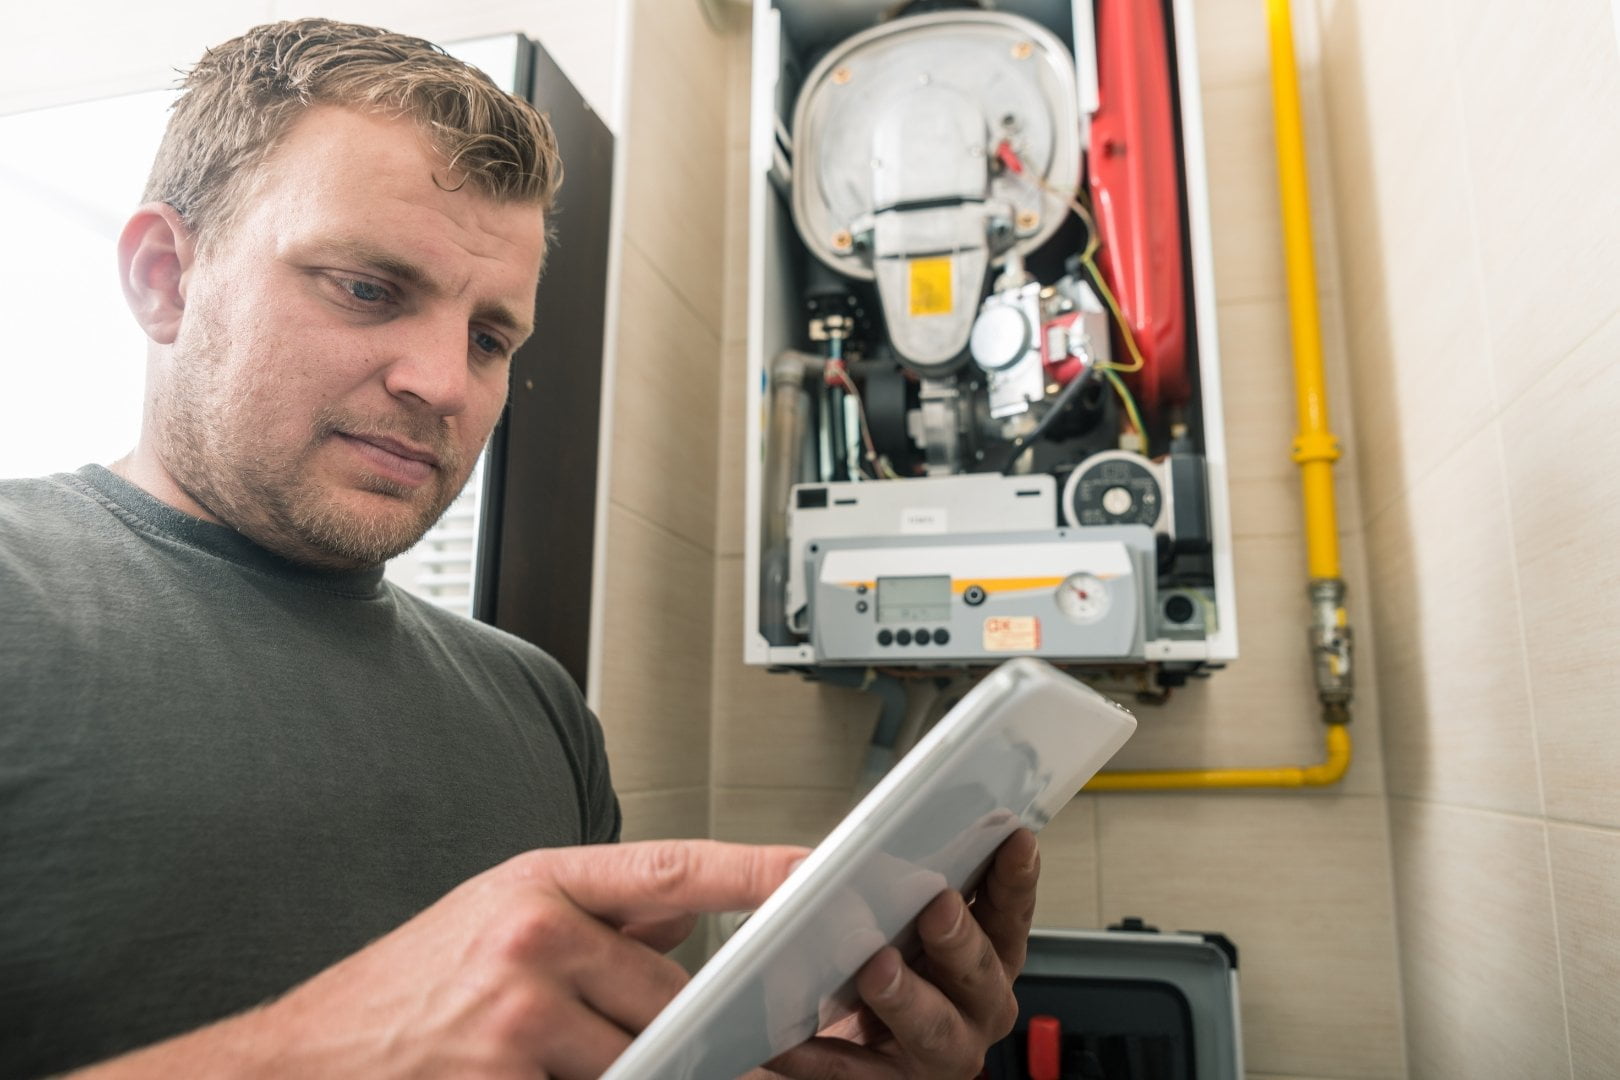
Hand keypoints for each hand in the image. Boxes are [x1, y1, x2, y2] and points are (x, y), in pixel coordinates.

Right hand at [69, 840, 806, 1079]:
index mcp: (539, 881)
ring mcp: (516, 1014)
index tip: (824, 869)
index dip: (757, 869)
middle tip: (780, 1041)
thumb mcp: (496, 917)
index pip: (674, 867)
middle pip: (672, 990)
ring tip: (682, 1067)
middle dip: (713, 1027)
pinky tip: (568, 1075)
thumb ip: (595, 914)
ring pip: (644, 1055)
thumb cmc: (406, 988)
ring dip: (664, 1073)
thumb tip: (687, 914)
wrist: (299, 1059)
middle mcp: (531, 935)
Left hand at [758, 828, 1039, 1079]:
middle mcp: (972, 1006)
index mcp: (978, 953)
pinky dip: (818, 1056)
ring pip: (936, 1029)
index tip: (1015, 840)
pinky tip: (786, 1039)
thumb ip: (840, 883)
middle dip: (963, 937)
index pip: (1006, 912)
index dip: (1014, 878)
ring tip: (877, 970)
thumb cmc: (848, 964)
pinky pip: (850, 1074)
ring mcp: (935, 1052)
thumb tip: (810, 864)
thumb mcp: (851, 909)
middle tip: (939, 906)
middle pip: (982, 972)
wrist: (801, 1032)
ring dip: (909, 997)